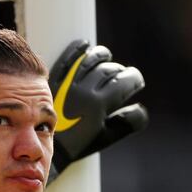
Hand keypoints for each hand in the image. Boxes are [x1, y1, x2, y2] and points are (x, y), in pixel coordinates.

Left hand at [47, 40, 148, 183]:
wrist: (49, 146)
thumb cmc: (79, 144)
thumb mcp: (106, 137)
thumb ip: (126, 123)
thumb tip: (141, 109)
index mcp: (99, 104)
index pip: (124, 82)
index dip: (134, 79)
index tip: (136, 81)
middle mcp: (85, 90)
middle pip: (109, 70)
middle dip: (119, 71)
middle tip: (122, 76)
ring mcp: (69, 83)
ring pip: (89, 60)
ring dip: (101, 56)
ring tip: (106, 58)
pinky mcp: (55, 79)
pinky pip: (67, 58)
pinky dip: (76, 49)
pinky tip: (83, 45)